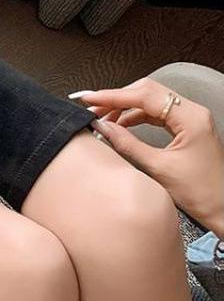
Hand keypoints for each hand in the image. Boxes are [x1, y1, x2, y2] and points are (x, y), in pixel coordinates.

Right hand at [78, 77, 223, 237]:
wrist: (223, 209)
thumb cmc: (202, 193)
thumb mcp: (159, 168)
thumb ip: (127, 144)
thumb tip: (103, 126)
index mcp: (191, 118)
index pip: (144, 95)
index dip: (113, 96)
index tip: (90, 98)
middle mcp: (193, 112)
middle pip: (147, 91)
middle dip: (117, 98)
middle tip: (93, 107)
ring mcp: (191, 118)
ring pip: (150, 100)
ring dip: (125, 106)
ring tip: (103, 116)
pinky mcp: (187, 127)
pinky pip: (156, 112)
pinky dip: (135, 115)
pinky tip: (120, 124)